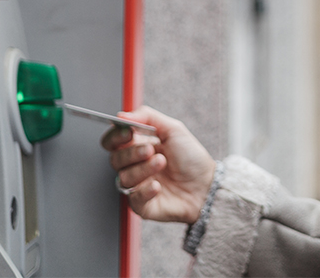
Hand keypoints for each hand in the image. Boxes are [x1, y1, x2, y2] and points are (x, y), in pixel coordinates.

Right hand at [100, 105, 216, 223]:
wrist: (206, 185)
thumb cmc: (192, 158)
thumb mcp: (173, 129)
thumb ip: (148, 117)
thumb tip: (123, 114)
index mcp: (138, 146)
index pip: (113, 142)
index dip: (116, 137)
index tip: (128, 133)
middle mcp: (135, 166)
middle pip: (115, 159)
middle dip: (132, 153)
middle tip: (150, 150)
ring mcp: (137, 185)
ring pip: (123, 178)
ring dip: (143, 169)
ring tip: (161, 163)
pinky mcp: (142, 205)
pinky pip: (133, 198)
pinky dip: (144, 190)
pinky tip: (157, 186)